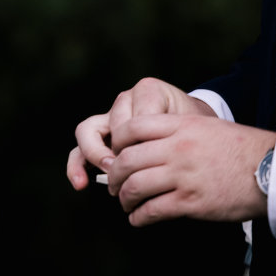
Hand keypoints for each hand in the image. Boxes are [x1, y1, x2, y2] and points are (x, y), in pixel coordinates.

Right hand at [66, 77, 214, 190]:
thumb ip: (181, 138)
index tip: (157, 158)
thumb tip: (165, 164)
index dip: (144, 141)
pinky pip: (81, 149)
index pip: (139, 116)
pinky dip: (78, 166)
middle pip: (111, 122)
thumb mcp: (198, 129)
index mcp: (149, 91)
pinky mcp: (101, 137)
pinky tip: (81, 183)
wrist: (196, 130)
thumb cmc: (198, 131)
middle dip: (117, 147)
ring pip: (88, 132)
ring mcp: (110, 118)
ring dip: (92, 156)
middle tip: (125, 167)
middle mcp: (125, 101)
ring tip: (102, 176)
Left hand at [105, 114, 273, 225]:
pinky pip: (153, 210)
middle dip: (114, 175)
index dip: (116, 142)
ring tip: (125, 203)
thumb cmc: (243, 149)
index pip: (131, 128)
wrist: (274, 171)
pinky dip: (139, 217)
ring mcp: (183, 176)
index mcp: (180, 126)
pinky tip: (138, 219)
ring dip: (124, 198)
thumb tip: (147, 145)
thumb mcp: (207, 127)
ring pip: (135, 186)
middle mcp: (177, 148)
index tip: (115, 155)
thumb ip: (177, 131)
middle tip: (113, 184)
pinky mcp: (192, 202)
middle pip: (126, 160)